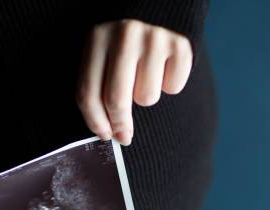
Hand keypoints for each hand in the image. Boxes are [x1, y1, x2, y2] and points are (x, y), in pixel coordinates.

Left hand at [76, 19, 192, 145]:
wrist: (162, 1)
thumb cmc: (126, 34)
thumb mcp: (103, 46)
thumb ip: (98, 80)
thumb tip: (106, 129)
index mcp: (97, 38)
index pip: (88, 93)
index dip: (95, 122)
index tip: (105, 135)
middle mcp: (124, 36)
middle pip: (117, 101)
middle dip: (120, 125)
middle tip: (124, 136)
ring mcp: (154, 39)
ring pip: (147, 98)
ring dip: (146, 96)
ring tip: (146, 74)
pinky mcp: (181, 43)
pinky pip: (173, 87)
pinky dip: (170, 84)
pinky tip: (165, 65)